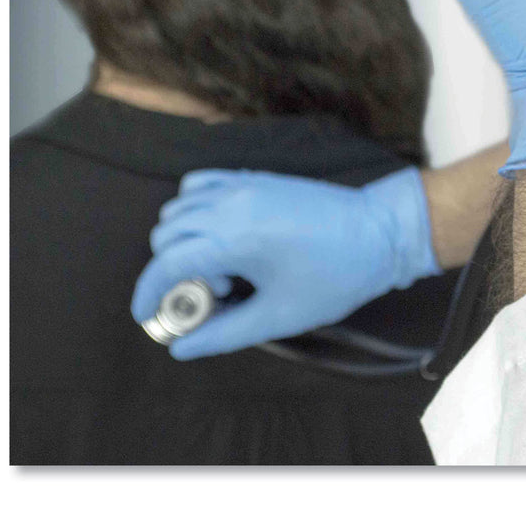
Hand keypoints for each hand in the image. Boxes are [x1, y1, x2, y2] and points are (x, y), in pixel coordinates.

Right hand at [131, 166, 439, 358]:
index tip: (146, 314)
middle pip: (167, 233)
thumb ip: (224, 333)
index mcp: (236, 237)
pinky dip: (195, 206)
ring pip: (180, 205)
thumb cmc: (336, 275)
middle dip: (172, 269)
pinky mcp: (256, 177)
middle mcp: (231, 203)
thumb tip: (182, 347)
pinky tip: (219, 233)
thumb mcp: (279, 315)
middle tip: (211, 294)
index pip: (167, 261)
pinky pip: (204, 182)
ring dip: (184, 238)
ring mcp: (243, 184)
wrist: (379, 233)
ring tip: (223, 266)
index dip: (147, 292)